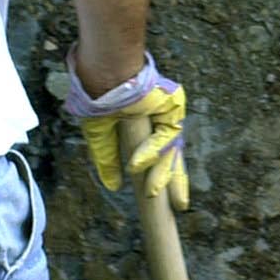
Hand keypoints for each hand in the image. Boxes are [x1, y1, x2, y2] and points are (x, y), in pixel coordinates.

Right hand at [63, 52, 188, 209]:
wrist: (101, 73)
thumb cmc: (99, 98)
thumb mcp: (100, 136)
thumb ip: (108, 160)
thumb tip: (113, 186)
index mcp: (146, 128)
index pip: (161, 157)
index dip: (162, 177)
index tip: (167, 201)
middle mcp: (160, 122)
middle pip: (173, 157)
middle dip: (176, 182)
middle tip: (180, 205)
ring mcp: (167, 114)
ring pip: (171, 150)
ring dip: (161, 174)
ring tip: (151, 193)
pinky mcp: (171, 106)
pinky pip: (164, 134)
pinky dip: (150, 151)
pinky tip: (137, 164)